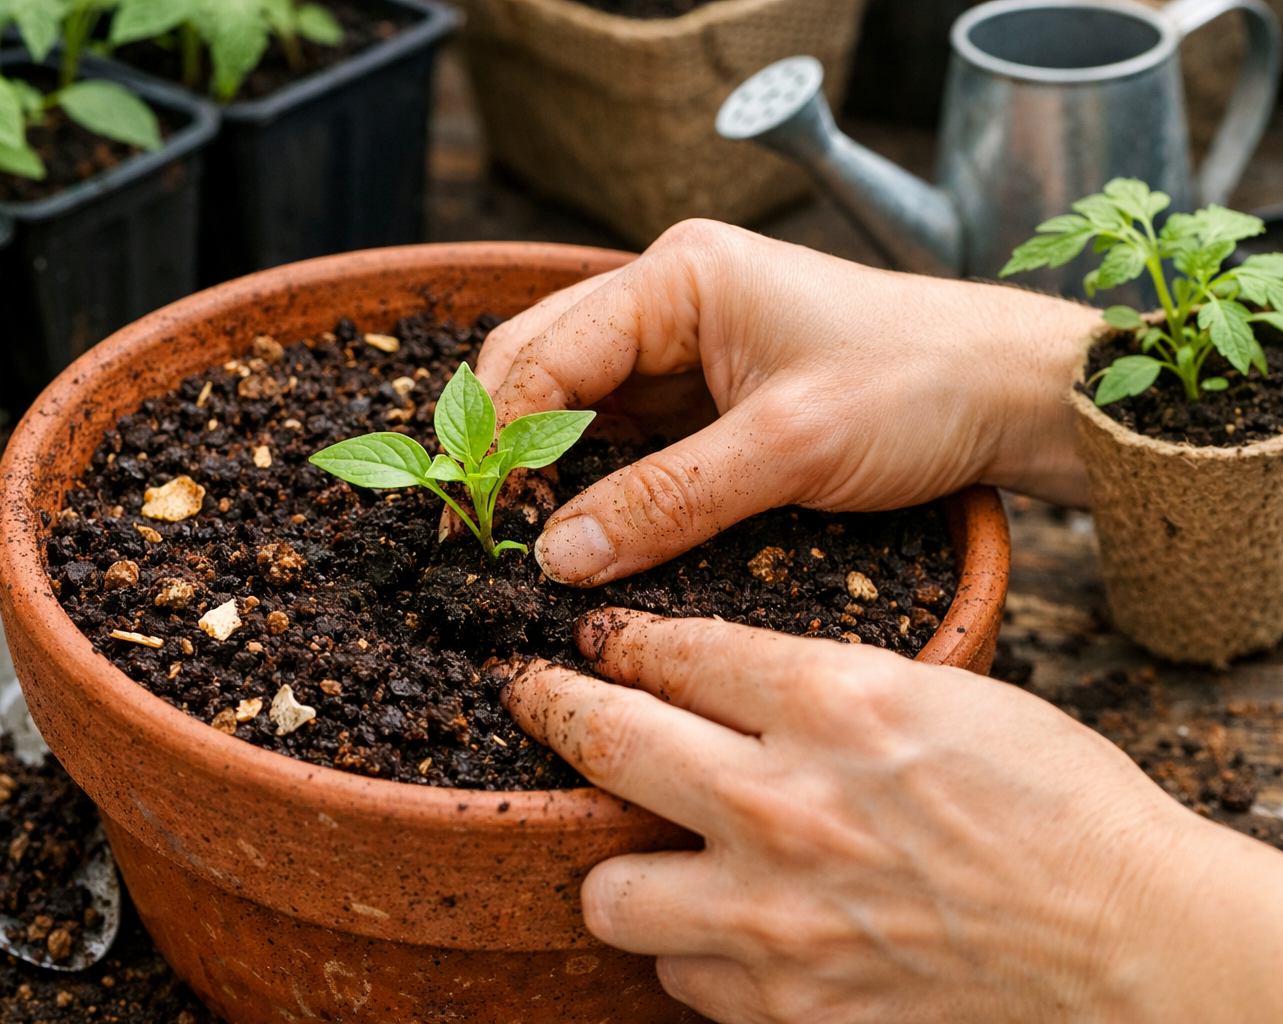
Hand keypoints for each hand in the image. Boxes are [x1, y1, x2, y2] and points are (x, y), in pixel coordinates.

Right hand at [476, 220, 1102, 585]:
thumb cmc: (918, 385)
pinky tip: (580, 526)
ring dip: (544, 468)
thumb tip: (555, 559)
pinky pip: (618, 431)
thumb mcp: (787, 449)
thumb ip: (664, 502)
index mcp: (678, 277)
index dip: (500, 444)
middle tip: (490, 538)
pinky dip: (591, 477)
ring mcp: (681, 342)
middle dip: (507, 450)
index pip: (543, 357)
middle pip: (536, 367)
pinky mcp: (701, 389)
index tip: (478, 526)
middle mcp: (665, 297)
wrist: (1008, 391)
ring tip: (525, 542)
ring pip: (570, 402)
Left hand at [501, 610, 1282, 1023]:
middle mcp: (783, 804)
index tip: (593, 643)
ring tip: (659, 857)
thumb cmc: (1055, 805)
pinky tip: (740, 934)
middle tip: (538, 700)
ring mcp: (776, 919)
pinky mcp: (788, 1012)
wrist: (1131, 942)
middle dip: (552, 709)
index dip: (616, 640)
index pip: (669, 650)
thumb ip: (815, 684)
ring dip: (627, 870)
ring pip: (610, 893)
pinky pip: (683, 981)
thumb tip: (714, 682)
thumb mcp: (937, 691)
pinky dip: (699, 955)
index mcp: (832, 701)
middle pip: (600, 741)